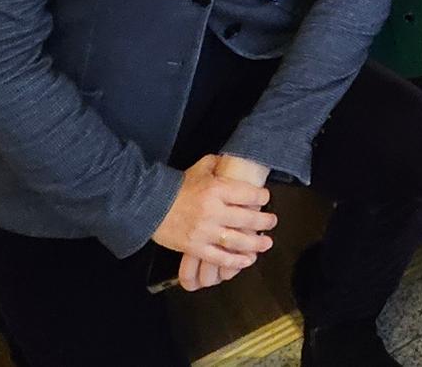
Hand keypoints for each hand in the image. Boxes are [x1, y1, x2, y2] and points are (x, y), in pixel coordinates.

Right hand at [153, 153, 276, 287]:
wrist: (149, 204)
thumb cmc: (176, 186)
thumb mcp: (198, 169)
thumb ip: (216, 163)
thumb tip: (230, 160)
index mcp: (216, 190)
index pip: (247, 194)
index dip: (261, 196)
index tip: (265, 198)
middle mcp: (213, 211)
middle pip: (247, 219)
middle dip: (264, 221)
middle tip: (272, 222)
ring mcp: (204, 232)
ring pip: (237, 241)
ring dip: (255, 244)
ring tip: (266, 243)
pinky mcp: (195, 248)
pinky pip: (219, 258)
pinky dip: (235, 261)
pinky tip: (247, 261)